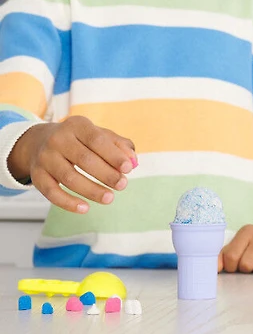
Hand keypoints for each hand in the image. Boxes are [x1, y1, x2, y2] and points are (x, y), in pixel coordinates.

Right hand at [7, 116, 135, 213]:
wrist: (39, 142)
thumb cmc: (80, 140)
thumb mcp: (99, 135)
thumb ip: (119, 146)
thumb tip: (133, 161)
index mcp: (77, 125)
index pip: (97, 140)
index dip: (114, 155)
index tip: (129, 168)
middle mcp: (58, 139)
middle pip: (84, 159)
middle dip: (106, 174)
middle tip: (122, 185)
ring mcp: (45, 157)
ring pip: (69, 177)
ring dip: (91, 190)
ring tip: (109, 198)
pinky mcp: (37, 175)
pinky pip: (51, 192)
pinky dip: (68, 202)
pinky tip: (85, 208)